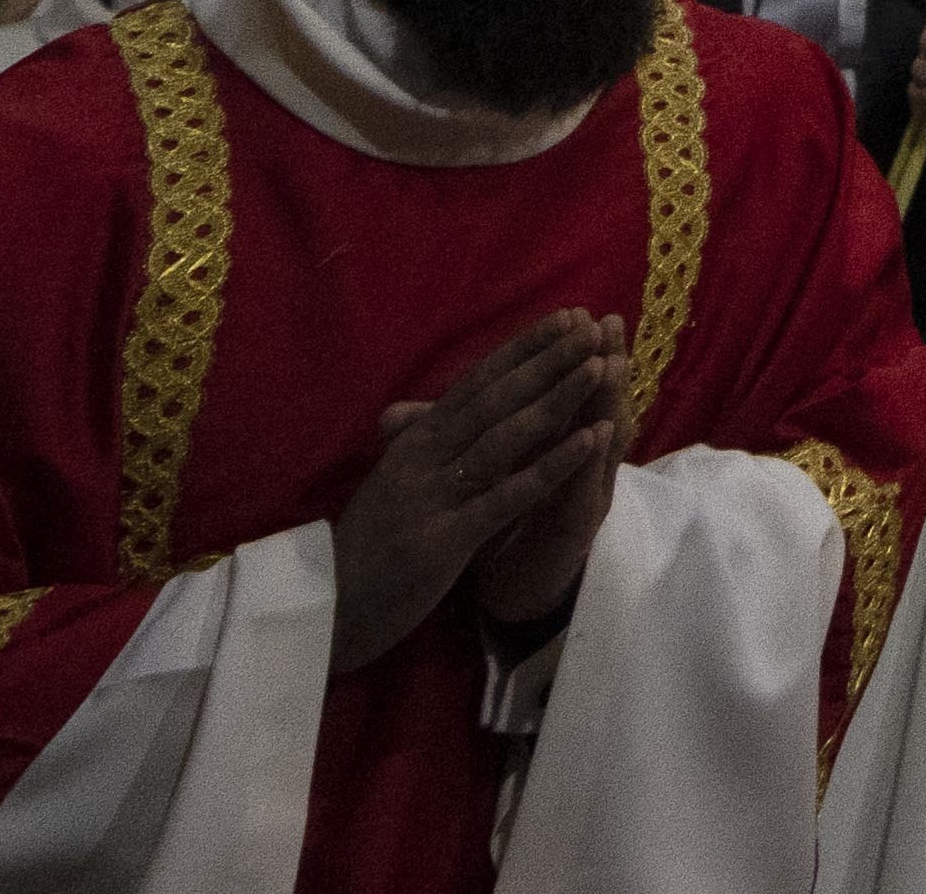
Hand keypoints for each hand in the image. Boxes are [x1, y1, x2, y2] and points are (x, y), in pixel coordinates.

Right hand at [323, 312, 624, 643]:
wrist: (325, 610)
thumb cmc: (364, 547)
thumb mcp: (390, 484)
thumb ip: (412, 445)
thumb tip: (409, 408)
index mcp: (413, 443)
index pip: (474, 383)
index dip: (521, 350)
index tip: (566, 317)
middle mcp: (422, 460)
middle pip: (493, 400)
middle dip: (546, 361)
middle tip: (593, 326)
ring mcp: (432, 498)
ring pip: (502, 438)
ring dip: (554, 400)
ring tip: (600, 367)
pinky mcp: (444, 540)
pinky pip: (505, 497)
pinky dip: (549, 466)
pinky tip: (588, 442)